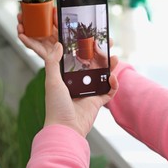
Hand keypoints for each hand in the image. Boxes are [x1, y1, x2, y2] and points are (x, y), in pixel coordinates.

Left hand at [17, 9, 118, 136]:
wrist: (66, 129)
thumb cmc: (56, 106)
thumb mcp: (52, 81)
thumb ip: (53, 62)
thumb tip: (59, 44)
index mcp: (65, 78)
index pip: (76, 59)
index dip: (83, 49)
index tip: (89, 39)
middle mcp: (77, 83)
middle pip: (92, 66)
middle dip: (100, 56)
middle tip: (107, 45)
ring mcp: (88, 92)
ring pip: (102, 76)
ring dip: (110, 66)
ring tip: (115, 57)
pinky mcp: (97, 102)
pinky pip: (109, 91)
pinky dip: (114, 84)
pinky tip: (113, 77)